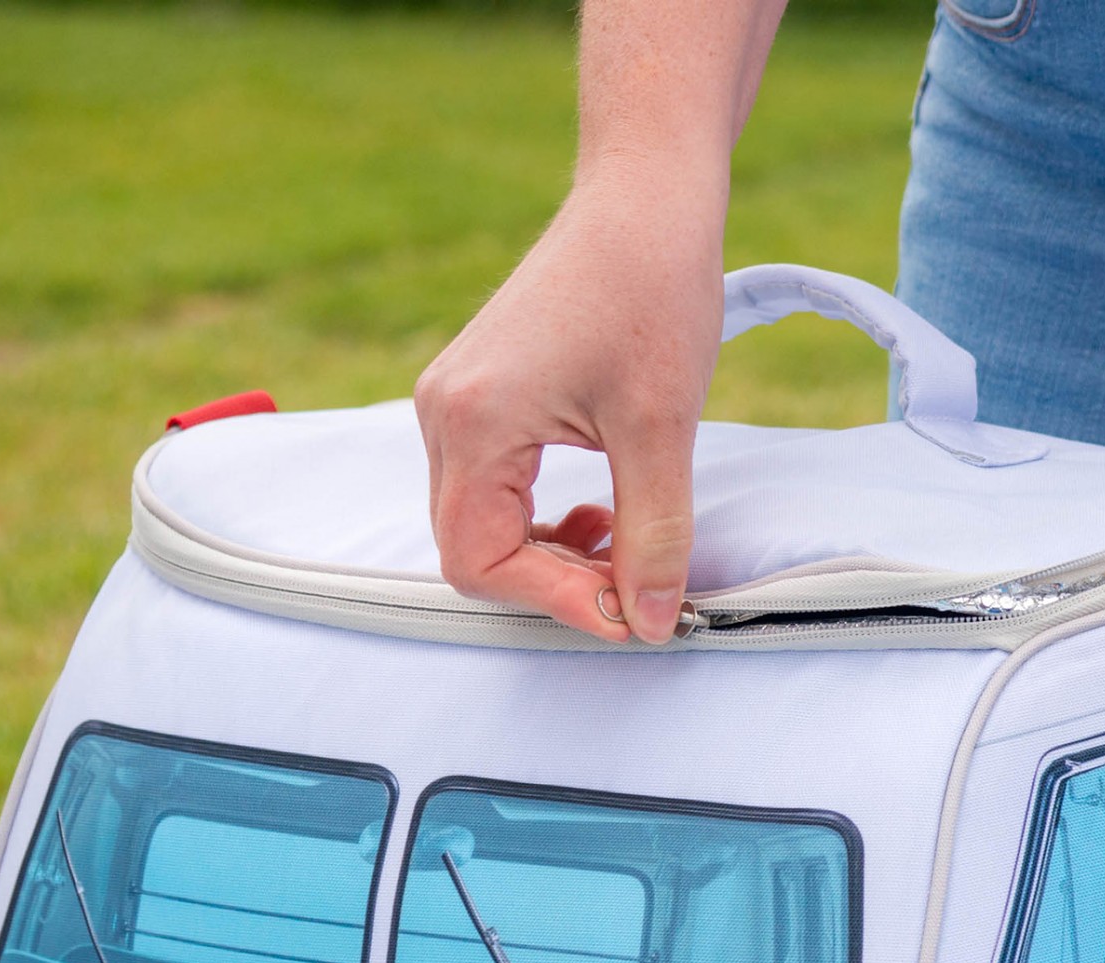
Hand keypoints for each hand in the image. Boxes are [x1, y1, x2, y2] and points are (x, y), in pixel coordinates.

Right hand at [415, 173, 725, 642]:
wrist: (644, 195)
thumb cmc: (651, 288)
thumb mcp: (662, 428)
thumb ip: (652, 535)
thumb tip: (650, 623)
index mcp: (471, 422)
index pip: (480, 563)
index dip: (555, 602)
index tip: (628, 613)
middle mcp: (442, 415)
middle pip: (471, 552)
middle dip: (553, 583)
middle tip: (631, 585)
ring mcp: (454, 404)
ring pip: (484, 526)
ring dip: (552, 554)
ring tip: (622, 538)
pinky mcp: (480, 398)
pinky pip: (495, 490)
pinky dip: (546, 519)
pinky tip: (602, 508)